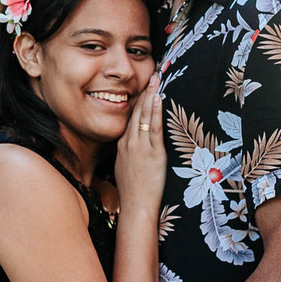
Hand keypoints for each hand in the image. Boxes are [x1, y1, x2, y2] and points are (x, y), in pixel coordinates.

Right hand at [114, 73, 164, 211]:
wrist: (136, 206)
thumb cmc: (132, 191)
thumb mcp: (124, 168)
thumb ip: (129, 154)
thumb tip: (134, 147)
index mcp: (122, 145)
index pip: (129, 117)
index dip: (137, 100)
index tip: (142, 87)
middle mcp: (129, 143)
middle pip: (136, 111)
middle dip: (144, 92)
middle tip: (151, 75)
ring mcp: (140, 147)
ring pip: (144, 116)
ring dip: (150, 95)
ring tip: (156, 79)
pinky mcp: (152, 153)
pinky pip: (154, 128)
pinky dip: (156, 111)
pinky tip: (158, 98)